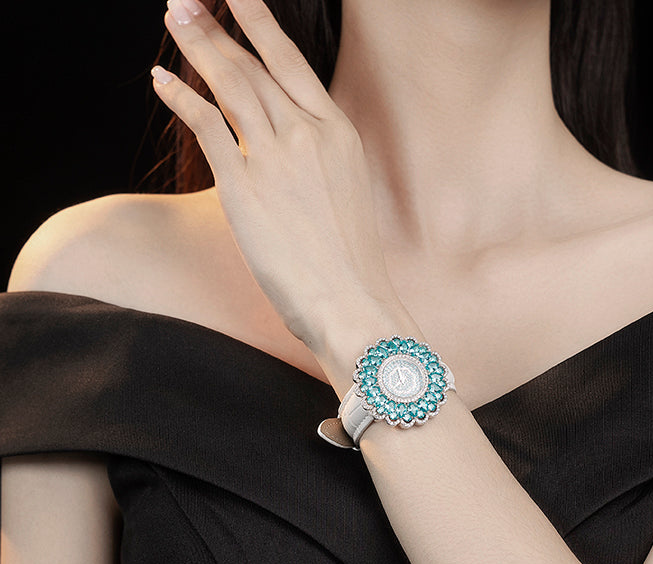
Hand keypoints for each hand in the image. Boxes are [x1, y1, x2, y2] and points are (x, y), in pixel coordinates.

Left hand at [152, 0, 400, 350]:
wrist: (353, 303)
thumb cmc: (353, 265)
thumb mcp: (347, 199)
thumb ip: (321, 167)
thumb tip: (294, 162)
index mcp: (341, 135)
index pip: (294, 66)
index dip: (263, 27)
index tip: (241, 0)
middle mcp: (309, 135)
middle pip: (256, 67)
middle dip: (219, 27)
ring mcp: (276, 157)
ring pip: (231, 85)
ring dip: (198, 46)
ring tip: (174, 15)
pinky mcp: (244, 186)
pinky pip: (206, 125)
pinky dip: (179, 98)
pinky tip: (159, 79)